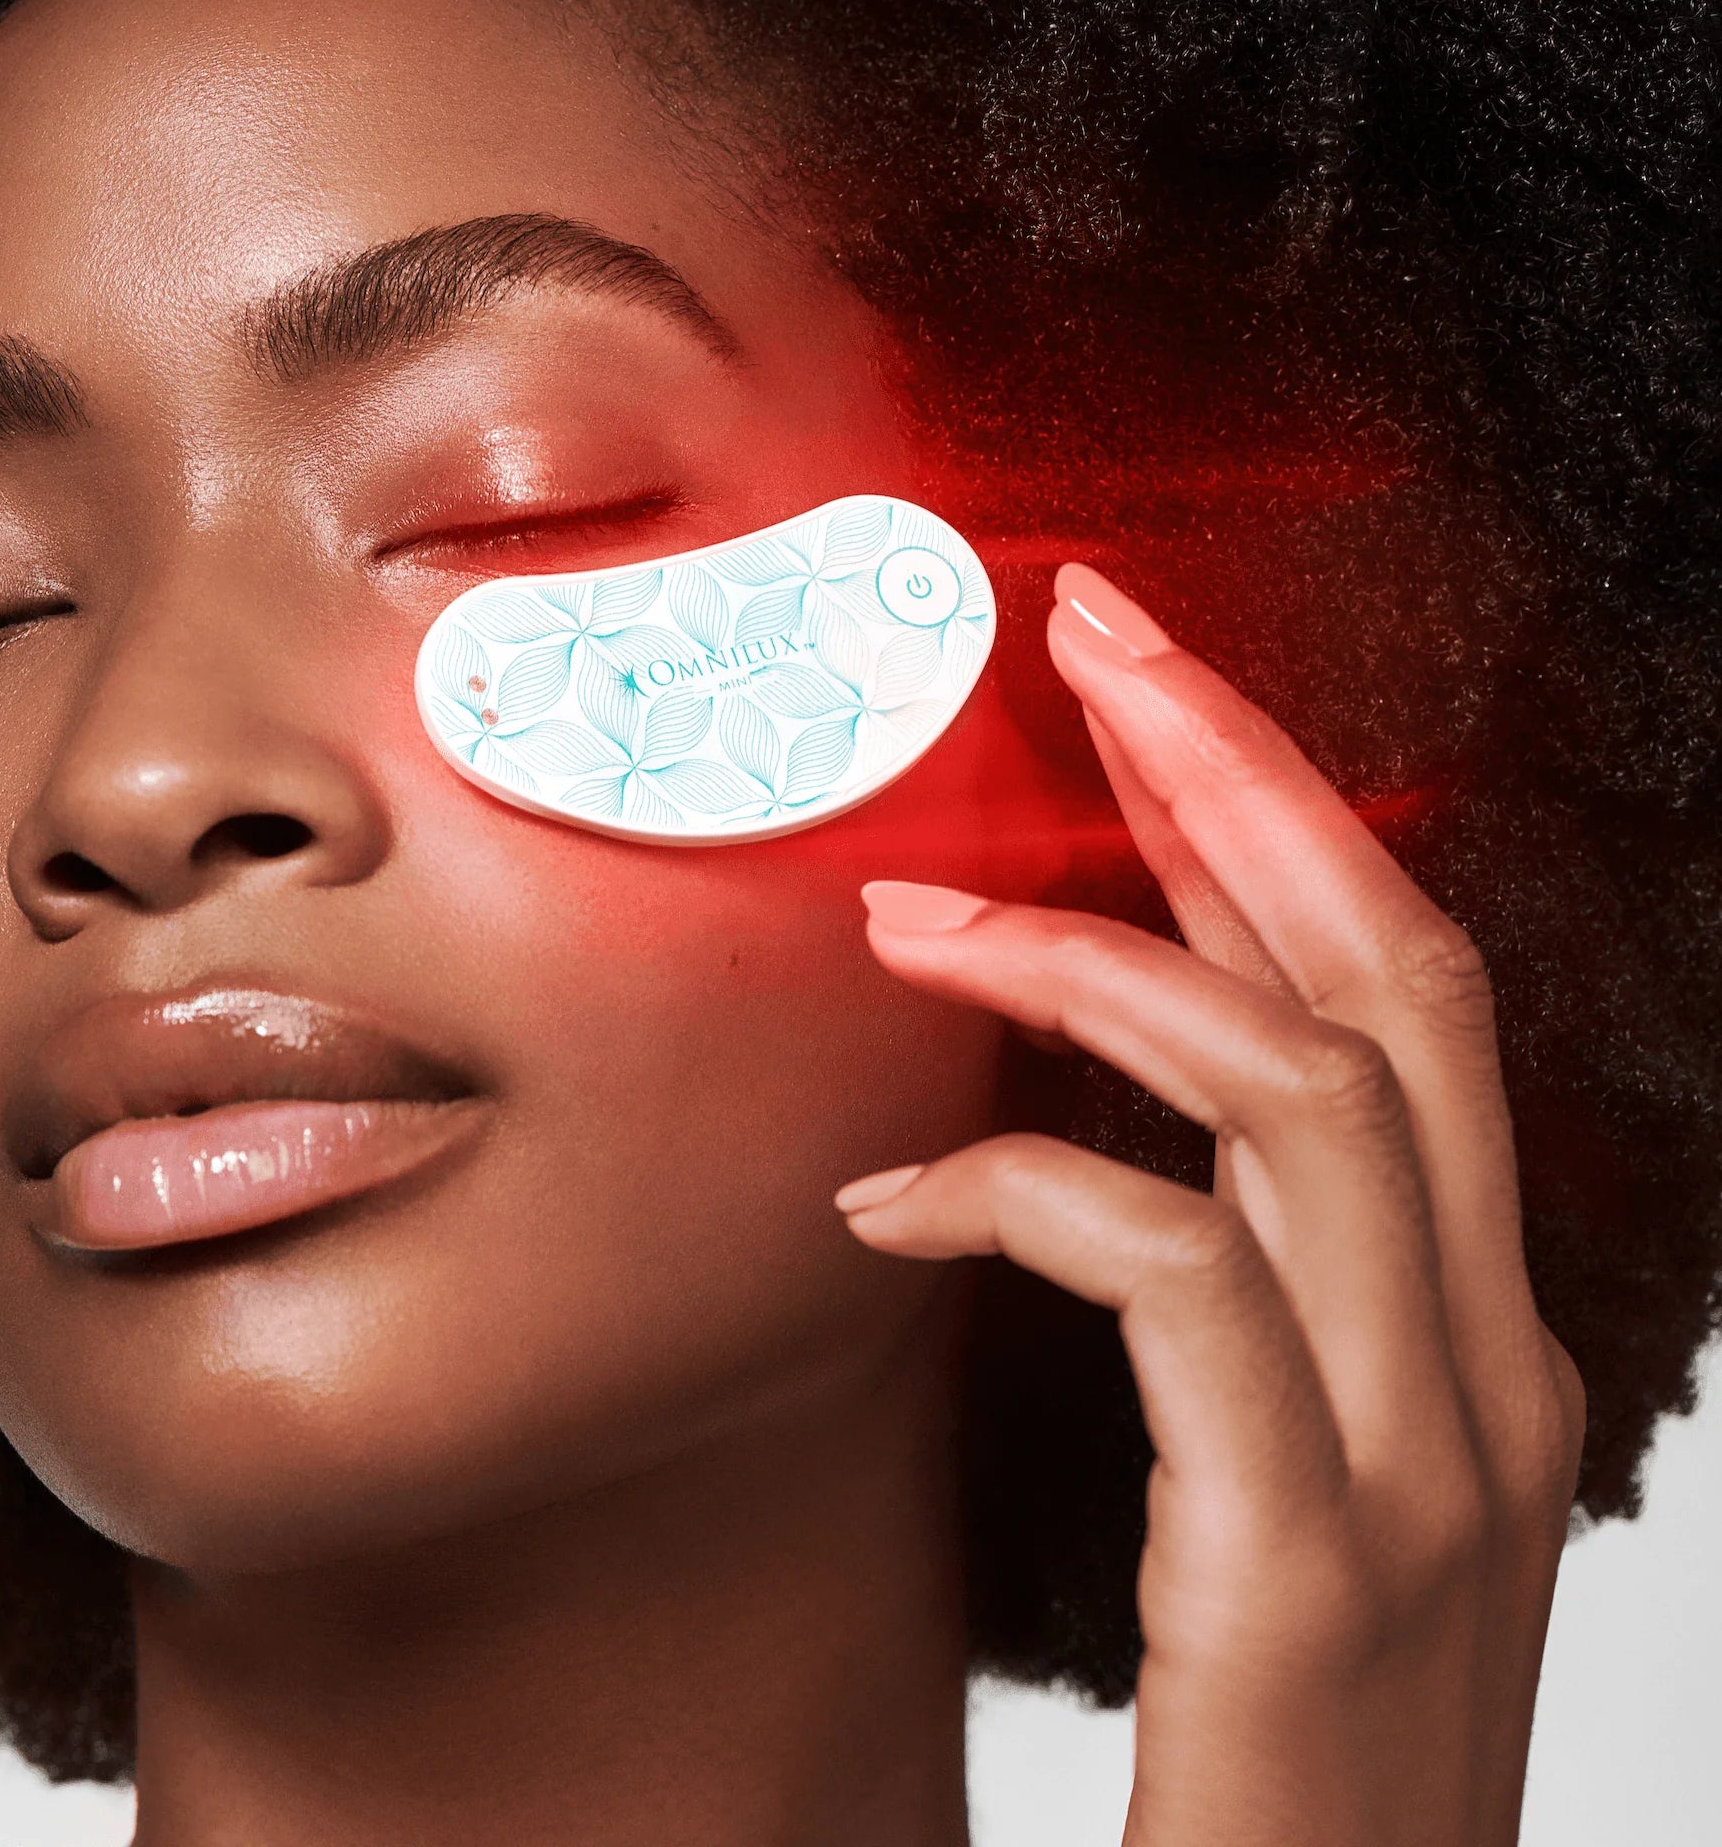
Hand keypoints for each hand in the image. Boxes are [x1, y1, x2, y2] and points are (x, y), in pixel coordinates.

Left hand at [838, 563, 1586, 1846]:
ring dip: (1091, 965)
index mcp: (1476, 1325)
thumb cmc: (1286, 1737)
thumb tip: (1075, 1122)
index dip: (1280, 806)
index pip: (1402, 991)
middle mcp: (1480, 1359)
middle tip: (1089, 631)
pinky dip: (1022, 1188)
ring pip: (1296, 1092)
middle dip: (1238, 774)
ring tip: (911, 915)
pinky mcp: (1305, 1558)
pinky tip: (886, 1196)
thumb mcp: (1291, 1471)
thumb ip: (1234, 1291)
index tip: (1148, 674)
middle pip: (1392, 974)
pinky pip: (1172, 1278)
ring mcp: (1415, 1457)